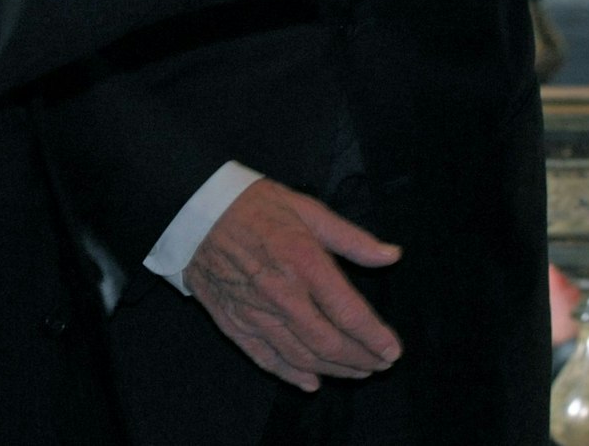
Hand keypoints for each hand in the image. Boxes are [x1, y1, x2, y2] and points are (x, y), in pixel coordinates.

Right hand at [183, 176, 402, 391]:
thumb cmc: (254, 205)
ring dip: (334, 371)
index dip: (375, 337)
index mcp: (304, 262)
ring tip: (356, 373)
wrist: (195, 211)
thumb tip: (391, 255)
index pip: (349, 313)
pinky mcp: (235, 323)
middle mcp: (283, 295)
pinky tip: (310, 382)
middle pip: (329, 344)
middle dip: (360, 360)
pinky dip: (291, 376)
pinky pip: (266, 359)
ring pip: (301, 357)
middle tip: (380, 365)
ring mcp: (256, 314)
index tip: (393, 350)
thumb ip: (352, 238)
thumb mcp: (308, 209)